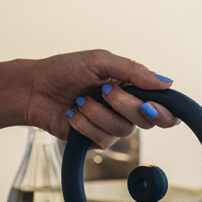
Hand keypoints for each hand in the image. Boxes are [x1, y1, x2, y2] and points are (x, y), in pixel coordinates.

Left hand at [21, 49, 177, 146]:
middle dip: (123, 104)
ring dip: (97, 113)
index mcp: (134, 87)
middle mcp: (127, 108)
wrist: (34, 88)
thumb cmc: (65, 69)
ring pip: (122, 131)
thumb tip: (166, 83)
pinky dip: (85, 124)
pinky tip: (73, 113)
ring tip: (80, 99)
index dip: (164, 111)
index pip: (164, 106)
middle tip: (104, 90)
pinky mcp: (95, 139)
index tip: (150, 105)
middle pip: (146, 120)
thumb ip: (134, 71)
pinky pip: (102, 140)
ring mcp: (111, 125)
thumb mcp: (101, 61)